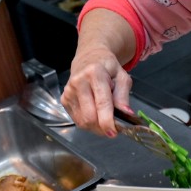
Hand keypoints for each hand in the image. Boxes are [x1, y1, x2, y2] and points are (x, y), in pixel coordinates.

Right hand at [60, 9, 136, 136]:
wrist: (89, 58)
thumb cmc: (107, 68)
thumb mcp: (122, 76)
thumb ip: (123, 96)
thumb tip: (126, 114)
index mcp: (94, 73)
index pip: (101, 103)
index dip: (107, 121)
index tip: (114, 132)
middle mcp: (78, 82)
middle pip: (89, 117)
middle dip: (102, 127)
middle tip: (113, 127)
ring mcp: (69, 91)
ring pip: (82, 122)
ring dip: (96, 127)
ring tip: (104, 117)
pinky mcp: (64, 99)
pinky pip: (78, 120)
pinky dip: (89, 123)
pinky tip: (94, 113)